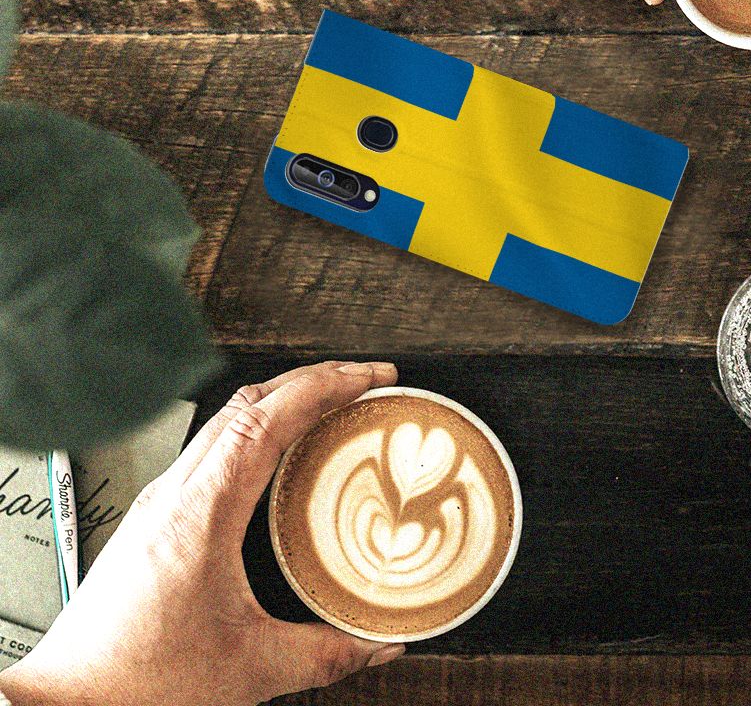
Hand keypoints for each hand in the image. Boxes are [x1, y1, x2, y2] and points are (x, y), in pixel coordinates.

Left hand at [0, 361, 403, 705]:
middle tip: (361, 380)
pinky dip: (257, 428)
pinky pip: (214, 446)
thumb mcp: (250, 668)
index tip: (366, 377)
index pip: (267, 419)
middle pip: (249, 401)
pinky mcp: (155, 514)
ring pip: (227, 418)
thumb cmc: (137, 682)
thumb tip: (379, 643)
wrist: (69, 703)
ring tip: (329, 405)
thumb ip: (326, 654)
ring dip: (283, 399)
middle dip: (312, 379)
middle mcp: (176, 492)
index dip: (323, 387)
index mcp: (201, 511)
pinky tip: (279, 453)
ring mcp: (161, 497)